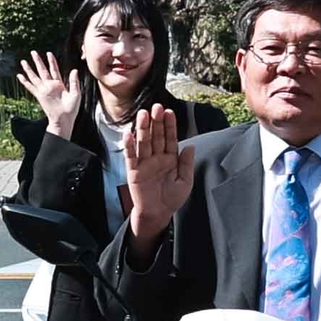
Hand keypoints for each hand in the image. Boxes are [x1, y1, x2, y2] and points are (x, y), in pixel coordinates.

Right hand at [17, 49, 82, 133]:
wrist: (64, 119)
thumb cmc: (72, 108)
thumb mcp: (76, 94)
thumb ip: (74, 82)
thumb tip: (74, 70)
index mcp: (59, 84)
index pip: (54, 70)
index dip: (52, 62)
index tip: (49, 53)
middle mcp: (50, 85)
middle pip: (43, 70)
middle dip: (38, 61)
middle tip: (33, 52)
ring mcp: (44, 90)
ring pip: (35, 77)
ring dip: (29, 69)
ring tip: (23, 61)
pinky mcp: (39, 95)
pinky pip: (30, 87)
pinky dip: (24, 81)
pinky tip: (19, 76)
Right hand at [121, 102, 193, 240]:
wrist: (158, 214)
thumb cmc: (171, 198)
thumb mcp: (185, 182)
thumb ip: (186, 164)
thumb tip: (191, 146)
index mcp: (170, 158)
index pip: (170, 138)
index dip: (170, 126)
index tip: (170, 112)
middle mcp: (157, 158)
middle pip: (156, 136)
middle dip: (156, 122)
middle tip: (157, 107)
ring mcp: (144, 163)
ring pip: (143, 142)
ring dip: (143, 129)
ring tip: (143, 114)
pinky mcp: (133, 171)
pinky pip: (131, 157)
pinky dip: (129, 145)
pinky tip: (129, 134)